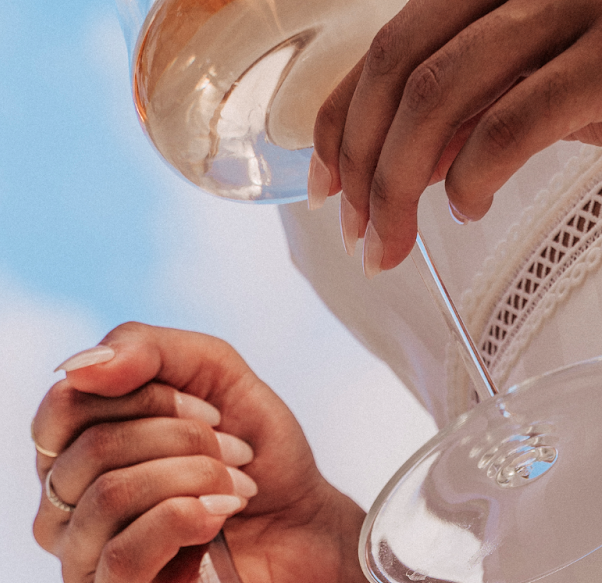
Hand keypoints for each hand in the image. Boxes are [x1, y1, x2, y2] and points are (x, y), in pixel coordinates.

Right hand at [31, 323, 370, 582]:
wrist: (308, 534)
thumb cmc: (254, 459)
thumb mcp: (209, 374)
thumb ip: (143, 349)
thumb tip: (74, 366)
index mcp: (70, 453)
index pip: (67, 405)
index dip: (143, 394)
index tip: (210, 409)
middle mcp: (61, 509)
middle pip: (91, 448)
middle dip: (180, 437)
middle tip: (235, 453)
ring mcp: (81, 563)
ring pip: (108, 496)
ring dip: (191, 477)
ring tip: (236, 488)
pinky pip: (122, 553)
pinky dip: (183, 521)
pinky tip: (219, 519)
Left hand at [312, 0, 601, 272]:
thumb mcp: (537, 75)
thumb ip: (467, 104)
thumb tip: (393, 164)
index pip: (388, 43)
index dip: (338, 119)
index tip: (324, 185)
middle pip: (400, 66)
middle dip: (360, 163)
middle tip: (358, 235)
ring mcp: (575, 8)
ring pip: (438, 95)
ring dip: (396, 185)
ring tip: (394, 242)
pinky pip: (509, 123)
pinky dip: (471, 177)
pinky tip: (468, 206)